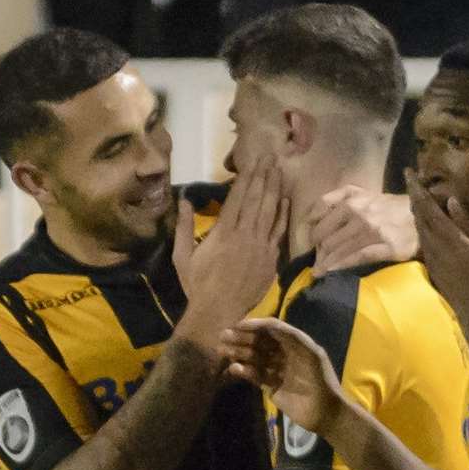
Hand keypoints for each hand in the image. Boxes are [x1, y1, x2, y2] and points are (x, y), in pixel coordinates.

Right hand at [174, 155, 288, 349]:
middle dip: (263, 176)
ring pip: (269, 211)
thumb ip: (184, 227)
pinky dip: (282, 215)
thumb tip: (184, 200)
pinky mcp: (270, 259)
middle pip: (256, 199)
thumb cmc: (197, 285)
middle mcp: (244, 234)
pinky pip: (278, 232)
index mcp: (223, 232)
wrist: (218, 312)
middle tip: (270, 157)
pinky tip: (285, 200)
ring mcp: (260, 246)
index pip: (237, 197)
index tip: (253, 161)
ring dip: (274, 189)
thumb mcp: (183, 256)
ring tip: (278, 170)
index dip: (246, 177)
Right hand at [221, 317, 342, 433]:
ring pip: (255, 358)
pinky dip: (244, 372)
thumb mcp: (311, 354)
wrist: (325, 412)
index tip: (239, 325)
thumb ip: (292, 337)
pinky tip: (234, 368)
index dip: (256, 325)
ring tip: (223, 350)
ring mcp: (277, 371)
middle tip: (223, 336)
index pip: (272, 329)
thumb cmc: (322, 380)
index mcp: (295, 344)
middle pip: (260, 342)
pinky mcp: (271, 387)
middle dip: (243, 338)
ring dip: (239, 353)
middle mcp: (285, 354)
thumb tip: (269, 323)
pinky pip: (255, 376)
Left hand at [310, 186, 416, 275]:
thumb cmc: (387, 206)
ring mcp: (372, 230)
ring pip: (338, 248)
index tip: (310, 241)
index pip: (319, 214)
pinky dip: (341, 266)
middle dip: (318, 250)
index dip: (311, 230)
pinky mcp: (385, 247)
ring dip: (325, 262)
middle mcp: (359, 213)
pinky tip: (331, 272)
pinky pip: (357, 258)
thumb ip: (337, 198)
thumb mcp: (362, 193)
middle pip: (325, 235)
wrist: (420, 215)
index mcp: (352, 199)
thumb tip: (311, 216)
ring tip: (317, 272)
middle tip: (317, 260)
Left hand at [403, 169, 468, 310]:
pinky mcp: (430, 262)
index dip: (417, 189)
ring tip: (414, 194)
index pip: (428, 207)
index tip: (409, 173)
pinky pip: (420, 236)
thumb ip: (465, 223)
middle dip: (413, 195)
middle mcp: (433, 243)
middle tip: (409, 178)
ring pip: (417, 225)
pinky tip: (421, 219)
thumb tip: (451, 201)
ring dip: (415, 208)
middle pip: (418, 214)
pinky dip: (418, 222)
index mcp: (448, 235)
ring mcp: (429, 254)